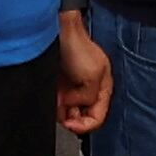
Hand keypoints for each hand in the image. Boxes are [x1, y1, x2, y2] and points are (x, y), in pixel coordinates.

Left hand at [53, 19, 112, 134]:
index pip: (98, 118)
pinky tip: (53, 96)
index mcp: (103, 88)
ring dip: (61, 111)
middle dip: (71, 117)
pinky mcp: (61, 84)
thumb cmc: (77, 46)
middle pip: (83, 117)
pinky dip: (54, 103)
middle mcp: (90, 90)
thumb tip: (76, 105)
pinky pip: (59, 102)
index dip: (84, 125)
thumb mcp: (92, 75)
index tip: (70, 124)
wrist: (57, 31)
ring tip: (57, 101)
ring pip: (69, 112)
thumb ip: (89, 97)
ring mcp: (75, 87)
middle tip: (62, 111)